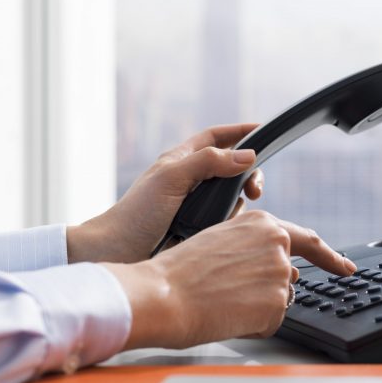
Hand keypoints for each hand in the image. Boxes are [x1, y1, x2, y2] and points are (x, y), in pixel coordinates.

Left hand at [68, 124, 264, 262]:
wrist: (118, 253)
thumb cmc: (136, 214)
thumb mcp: (171, 178)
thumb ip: (208, 162)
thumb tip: (247, 156)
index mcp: (181, 161)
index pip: (216, 137)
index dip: (239, 131)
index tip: (263, 129)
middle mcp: (191, 181)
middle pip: (232, 167)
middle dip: (248, 174)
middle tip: (254, 190)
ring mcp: (196, 206)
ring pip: (233, 197)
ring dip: (238, 204)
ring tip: (227, 216)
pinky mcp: (200, 229)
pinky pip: (227, 221)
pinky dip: (231, 223)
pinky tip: (222, 232)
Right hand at [103, 210, 356, 348]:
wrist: (165, 294)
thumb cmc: (182, 269)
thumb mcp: (222, 238)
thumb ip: (255, 246)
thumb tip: (280, 266)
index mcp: (265, 225)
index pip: (308, 242)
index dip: (331, 258)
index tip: (345, 267)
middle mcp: (279, 246)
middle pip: (288, 277)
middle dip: (270, 289)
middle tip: (235, 293)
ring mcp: (281, 276)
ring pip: (278, 300)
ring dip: (258, 305)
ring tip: (223, 298)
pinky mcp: (277, 305)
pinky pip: (271, 321)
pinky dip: (253, 324)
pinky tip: (228, 313)